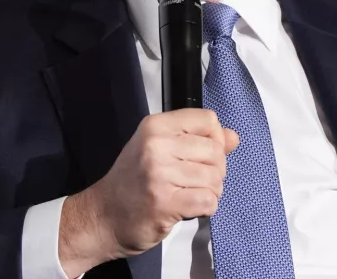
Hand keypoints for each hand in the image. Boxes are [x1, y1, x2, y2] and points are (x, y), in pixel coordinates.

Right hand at [57, 109, 238, 275]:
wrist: (103, 216)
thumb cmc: (132, 182)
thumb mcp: (160, 149)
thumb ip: (198, 140)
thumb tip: (233, 137)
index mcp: (155, 126)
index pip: (208, 120)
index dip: (215, 139)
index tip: (203, 154)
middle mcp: (156, 145)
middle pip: (215, 150)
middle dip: (215, 171)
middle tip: (195, 182)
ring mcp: (159, 174)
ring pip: (215, 178)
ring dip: (210, 192)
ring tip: (189, 195)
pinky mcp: (164, 202)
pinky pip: (208, 200)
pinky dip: (206, 208)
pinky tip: (188, 208)